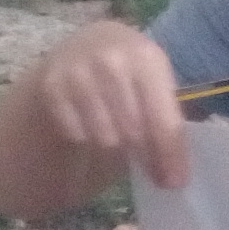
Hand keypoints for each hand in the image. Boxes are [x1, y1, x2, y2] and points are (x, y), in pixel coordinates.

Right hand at [34, 20, 188, 190]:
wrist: (80, 47)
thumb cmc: (128, 72)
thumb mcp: (154, 83)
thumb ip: (166, 121)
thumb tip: (172, 176)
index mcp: (147, 57)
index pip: (163, 117)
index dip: (170, 153)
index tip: (176, 182)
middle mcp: (113, 60)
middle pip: (134, 132)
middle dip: (146, 158)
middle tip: (154, 176)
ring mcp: (79, 72)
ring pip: (105, 138)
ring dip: (116, 152)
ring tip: (122, 145)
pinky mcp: (52, 87)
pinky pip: (78, 135)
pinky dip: (88, 141)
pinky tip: (93, 129)